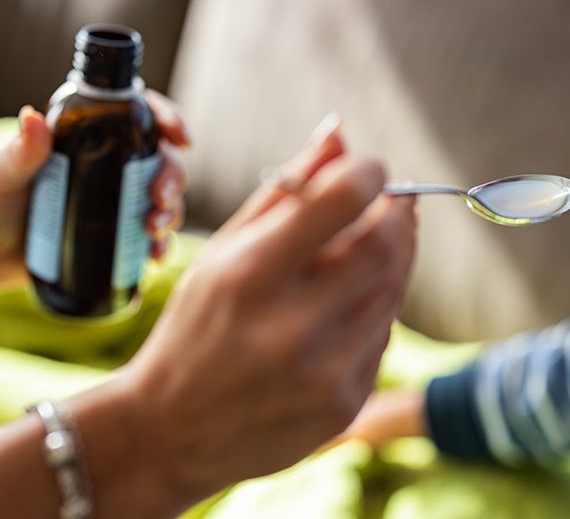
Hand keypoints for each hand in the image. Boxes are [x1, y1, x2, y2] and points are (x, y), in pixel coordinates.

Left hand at [0, 90, 188, 296]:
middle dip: (172, 178)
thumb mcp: (3, 175)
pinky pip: (150, 237)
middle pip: (160, 161)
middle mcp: (109, 166)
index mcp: (88, 137)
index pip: (139, 117)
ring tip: (153, 230)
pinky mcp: (113, 235)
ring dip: (171, 213)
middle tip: (159, 198)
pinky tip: (155, 257)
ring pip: (162, 200)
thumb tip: (32, 118)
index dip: (168, 121)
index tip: (180, 140)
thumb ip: (21, 151)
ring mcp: (115, 202)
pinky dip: (160, 246)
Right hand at [116, 119, 417, 508]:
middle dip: (399, 215)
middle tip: (395, 201)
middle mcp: (291, 328)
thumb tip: (341, 134)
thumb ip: (285, 190)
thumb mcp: (223, 252)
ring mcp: (323, 373)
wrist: (170, 435)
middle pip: (385, 247)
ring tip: (373, 246)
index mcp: (251, 277)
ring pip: (393, 291)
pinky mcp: (343, 406)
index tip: (372, 167)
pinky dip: (375, 310)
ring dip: (395, 258)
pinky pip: (383, 336)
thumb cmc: (195, 329)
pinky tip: (346, 308)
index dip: (369, 173)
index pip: (340, 202)